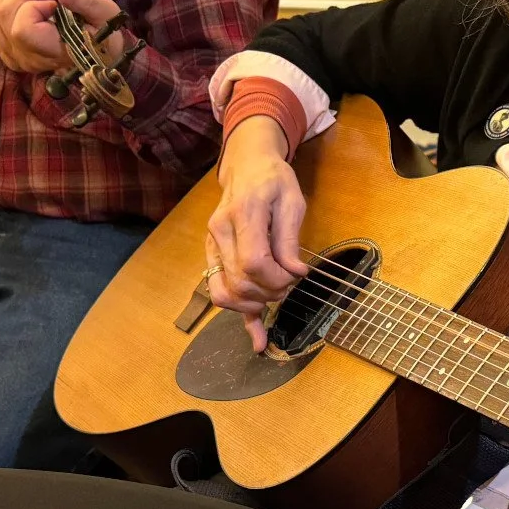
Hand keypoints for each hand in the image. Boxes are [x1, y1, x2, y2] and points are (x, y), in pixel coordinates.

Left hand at [0, 0, 124, 75]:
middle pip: (3, 18)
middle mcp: (27, 60)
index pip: (22, 29)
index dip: (33, 6)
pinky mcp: (6, 50)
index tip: (55, 4)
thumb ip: (85, 1)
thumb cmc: (104, 35)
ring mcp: (13, 56)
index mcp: (52, 53)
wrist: (99, 54)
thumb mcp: (106, 15)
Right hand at [206, 116, 309, 352]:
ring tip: (276, 292)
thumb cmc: (272, 180)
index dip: (278, 279)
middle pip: (241, 282)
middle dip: (270, 292)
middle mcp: (220, 233)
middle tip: (289, 282)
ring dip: (255, 303)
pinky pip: (220, 293)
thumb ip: (290, 238)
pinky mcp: (214, 257)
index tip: (296, 276)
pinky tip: (258, 341)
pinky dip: (241, 319)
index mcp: (243, 214)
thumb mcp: (292, 200)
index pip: (254, 263)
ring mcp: (212, 246)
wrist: (246, 166)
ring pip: (225, 294)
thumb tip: (295, 272)